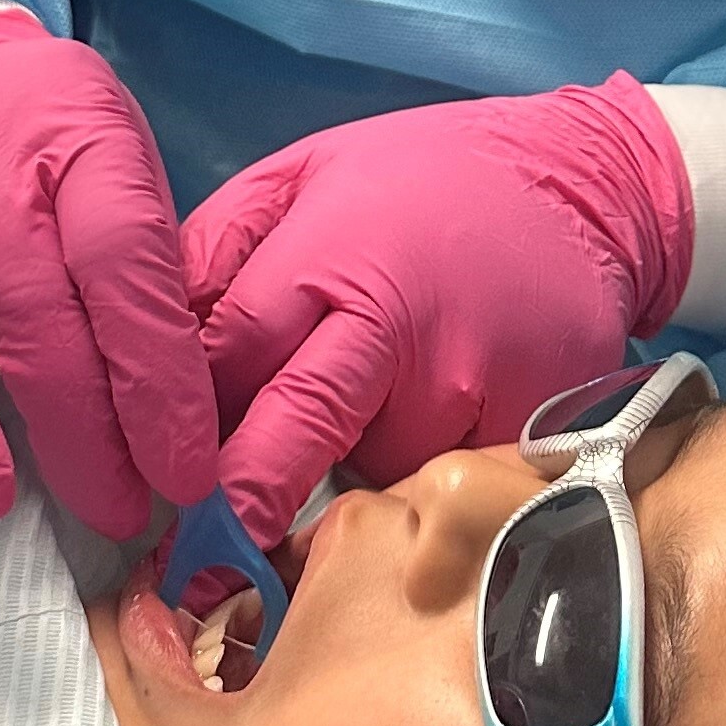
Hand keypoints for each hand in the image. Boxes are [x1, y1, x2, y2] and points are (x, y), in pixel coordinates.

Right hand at [0, 15, 216, 539]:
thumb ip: (150, 286)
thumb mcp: (129, 184)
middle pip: (24, 292)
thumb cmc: (57, 153)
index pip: (124, 258)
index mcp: (76, 139)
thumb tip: (186, 433)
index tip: (183, 470)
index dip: (158, 375)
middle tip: (116, 507)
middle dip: (77, 423)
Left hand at [186, 78, 693, 541]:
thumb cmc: (431, 175)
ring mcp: (471, 391)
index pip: (229, 362)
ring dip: (346, 466)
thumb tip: (134, 331)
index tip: (145, 470)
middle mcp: (401, 334)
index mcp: (333, 261)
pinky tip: (430, 424)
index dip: (179, 420)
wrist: (592, 185)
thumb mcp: (307, 174)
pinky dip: (420, 473)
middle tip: (197, 550)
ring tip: (368, 414)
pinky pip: (444, 484)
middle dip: (241, 495)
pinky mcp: (528, 432)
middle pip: (294, 439)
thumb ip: (219, 249)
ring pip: (370, 473)